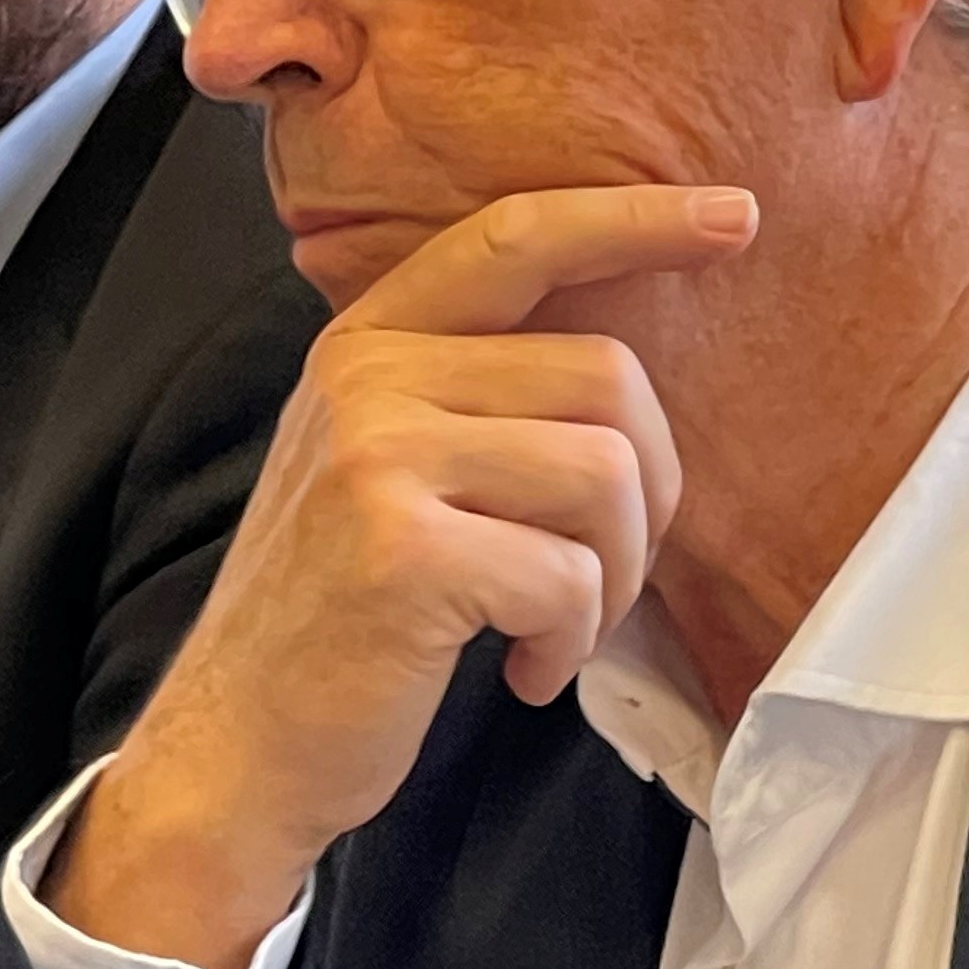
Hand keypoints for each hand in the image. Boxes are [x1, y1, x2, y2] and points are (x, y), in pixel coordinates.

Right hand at [48, 184, 754, 968]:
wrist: (235, 749)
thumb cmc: (335, 624)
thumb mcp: (378, 472)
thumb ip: (466, 399)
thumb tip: (626, 380)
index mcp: (367, 344)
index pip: (514, 239)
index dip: (634, 219)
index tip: (734, 218)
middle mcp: (366, 378)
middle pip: (604, 376)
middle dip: (647, 492)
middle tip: (603, 578)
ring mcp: (376, 456)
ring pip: (603, 471)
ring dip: (616, 575)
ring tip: (557, 630)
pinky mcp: (402, 550)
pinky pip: (570, 574)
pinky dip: (572, 640)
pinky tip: (523, 674)